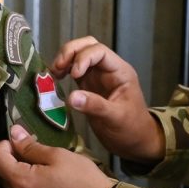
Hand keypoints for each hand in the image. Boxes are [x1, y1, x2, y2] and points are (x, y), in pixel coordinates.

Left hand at [0, 125, 115, 187]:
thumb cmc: (83, 179)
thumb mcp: (58, 156)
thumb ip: (31, 146)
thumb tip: (13, 133)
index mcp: (21, 181)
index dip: (3, 146)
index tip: (19, 143)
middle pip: (4, 177)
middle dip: (15, 164)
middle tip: (38, 159)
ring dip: (26, 183)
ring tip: (50, 180)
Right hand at [52, 36, 164, 162]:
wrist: (134, 142)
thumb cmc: (131, 129)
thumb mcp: (115, 118)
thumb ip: (94, 106)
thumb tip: (70, 98)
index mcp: (120, 71)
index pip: (100, 51)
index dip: (83, 58)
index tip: (73, 75)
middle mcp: (108, 69)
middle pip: (88, 46)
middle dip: (71, 52)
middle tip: (58, 67)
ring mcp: (97, 76)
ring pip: (79, 54)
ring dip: (65, 59)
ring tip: (54, 73)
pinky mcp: (87, 85)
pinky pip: (73, 70)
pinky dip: (63, 70)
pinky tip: (55, 79)